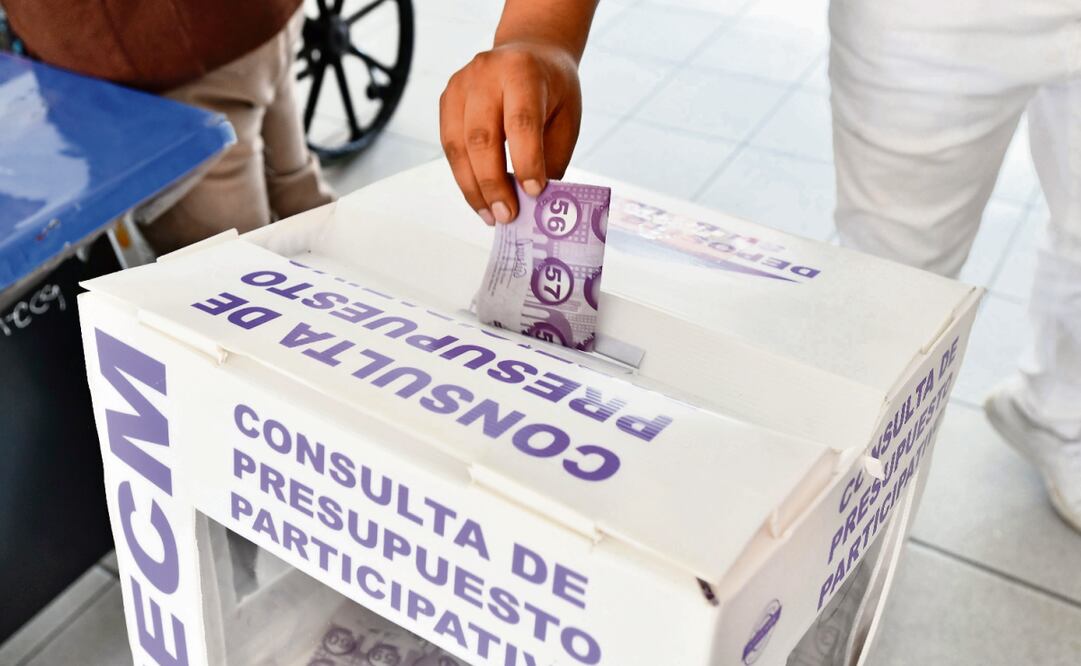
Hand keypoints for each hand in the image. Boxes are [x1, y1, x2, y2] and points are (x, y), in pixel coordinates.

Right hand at [440, 41, 582, 224]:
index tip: (533, 194)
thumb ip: (550, 158)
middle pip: (482, 137)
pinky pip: (449, 146)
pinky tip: (479, 197)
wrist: (530, 52)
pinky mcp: (446, 99)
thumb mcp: (566, 118)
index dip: (526, 161)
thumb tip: (534, 205)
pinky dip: (464, 176)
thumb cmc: (551, 90)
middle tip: (506, 216)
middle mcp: (485, 73)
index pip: (520, 122)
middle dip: (493, 183)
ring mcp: (460, 85)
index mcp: (522, 71)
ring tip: (490, 215)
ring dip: (473, 187)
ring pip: (457, 145)